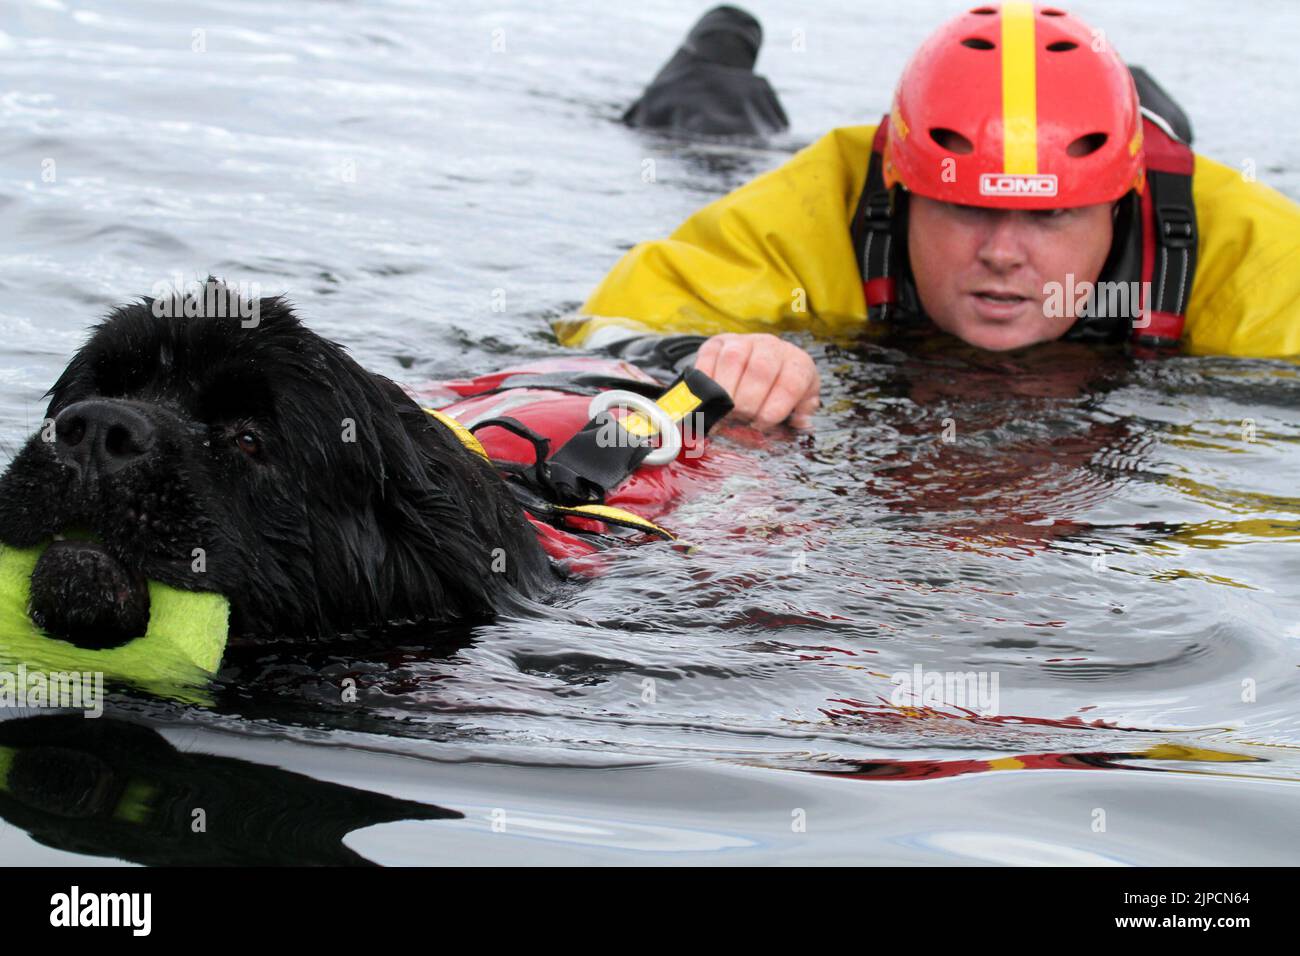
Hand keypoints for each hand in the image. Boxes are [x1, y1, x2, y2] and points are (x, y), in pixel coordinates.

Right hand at [693, 333, 819, 429]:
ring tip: (724, 411)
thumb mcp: (798, 402)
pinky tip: (709, 398)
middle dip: (748, 402)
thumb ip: (801, 414)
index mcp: (797, 364)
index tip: (761, 425)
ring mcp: (743, 342)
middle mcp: (772, 347)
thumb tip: (801, 422)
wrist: (759, 361)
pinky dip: (706, 381)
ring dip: (726, 391)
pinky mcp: (717, 343)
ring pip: (733, 359)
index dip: (775, 408)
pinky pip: (709, 357)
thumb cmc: (779, 389)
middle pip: (761, 370)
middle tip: (740, 419)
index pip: (791, 383)